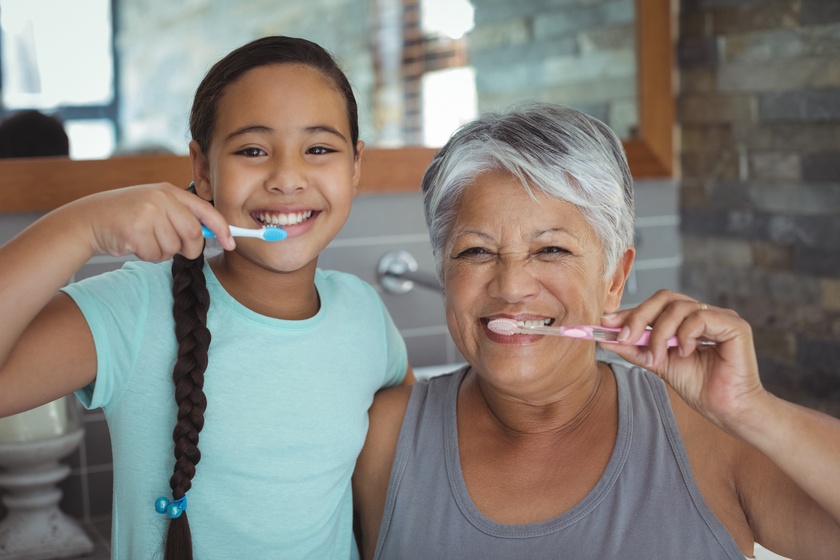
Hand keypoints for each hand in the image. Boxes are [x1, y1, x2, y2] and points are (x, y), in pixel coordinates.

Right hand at [66, 183, 234, 260]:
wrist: (89, 219)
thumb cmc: (128, 216)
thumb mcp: (156, 206)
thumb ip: (182, 216)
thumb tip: (215, 235)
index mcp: (170, 191)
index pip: (206, 211)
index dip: (223, 229)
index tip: (232, 243)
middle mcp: (161, 198)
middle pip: (193, 234)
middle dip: (190, 249)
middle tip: (178, 250)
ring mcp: (148, 212)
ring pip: (174, 248)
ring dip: (163, 252)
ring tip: (146, 240)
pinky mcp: (135, 230)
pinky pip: (156, 254)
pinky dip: (148, 256)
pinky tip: (134, 244)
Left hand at [601, 290, 764, 430]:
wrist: (726, 409)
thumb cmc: (700, 387)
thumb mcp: (659, 364)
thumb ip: (636, 349)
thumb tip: (606, 338)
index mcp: (687, 320)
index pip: (655, 306)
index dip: (630, 312)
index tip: (606, 324)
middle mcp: (704, 313)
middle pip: (665, 298)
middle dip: (639, 316)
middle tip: (624, 337)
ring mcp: (720, 317)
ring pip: (678, 307)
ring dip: (660, 333)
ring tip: (658, 357)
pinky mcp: (734, 325)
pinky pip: (700, 317)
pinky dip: (685, 334)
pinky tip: (686, 352)